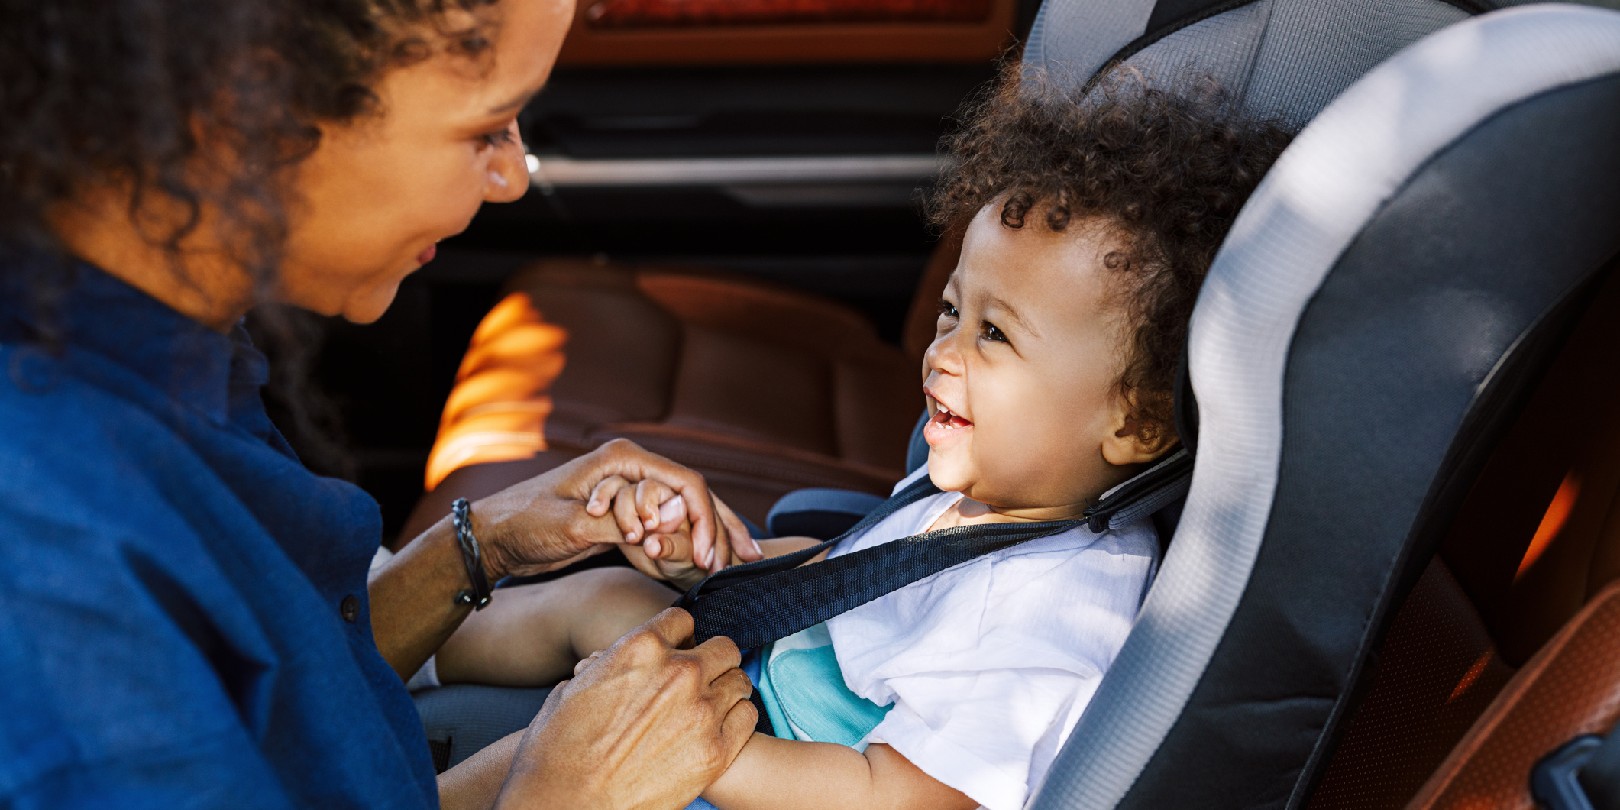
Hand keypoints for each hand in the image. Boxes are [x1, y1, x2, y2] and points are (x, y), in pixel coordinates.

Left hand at [472, 439, 756, 579]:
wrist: (493, 536)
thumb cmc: (523, 522)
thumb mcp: (570, 525)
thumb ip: (616, 524)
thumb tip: (657, 531)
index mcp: (624, 460)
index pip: (685, 482)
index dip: (705, 520)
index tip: (709, 558)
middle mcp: (634, 469)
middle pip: (696, 493)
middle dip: (725, 525)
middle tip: (749, 559)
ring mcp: (632, 491)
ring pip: (688, 508)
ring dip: (716, 534)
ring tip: (746, 560)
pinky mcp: (626, 513)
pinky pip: (671, 524)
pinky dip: (693, 542)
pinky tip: (714, 560)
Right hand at [495, 608, 757, 809]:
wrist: (566, 805)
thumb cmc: (557, 751)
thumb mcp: (573, 687)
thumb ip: (609, 665)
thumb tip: (614, 660)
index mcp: (641, 647)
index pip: (682, 621)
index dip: (676, 638)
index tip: (674, 653)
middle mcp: (679, 672)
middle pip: (722, 647)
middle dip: (710, 660)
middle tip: (698, 681)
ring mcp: (702, 712)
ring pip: (739, 679)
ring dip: (725, 690)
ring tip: (708, 707)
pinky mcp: (717, 751)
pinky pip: (747, 716)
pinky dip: (736, 719)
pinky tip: (716, 730)